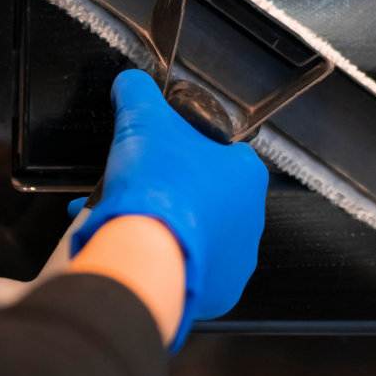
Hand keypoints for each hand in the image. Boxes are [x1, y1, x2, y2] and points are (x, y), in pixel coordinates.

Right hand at [70, 69, 268, 346]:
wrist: (144, 251)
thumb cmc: (155, 187)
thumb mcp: (141, 120)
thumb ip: (138, 94)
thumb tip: (131, 83)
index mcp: (246, 173)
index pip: (217, 153)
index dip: (180, 151)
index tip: (154, 157)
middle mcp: (251, 218)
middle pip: (202, 197)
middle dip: (166, 193)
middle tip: (133, 192)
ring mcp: (238, 259)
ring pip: (194, 235)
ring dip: (163, 227)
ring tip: (123, 222)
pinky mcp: (219, 292)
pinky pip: (189, 270)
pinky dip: (163, 261)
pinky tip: (134, 250)